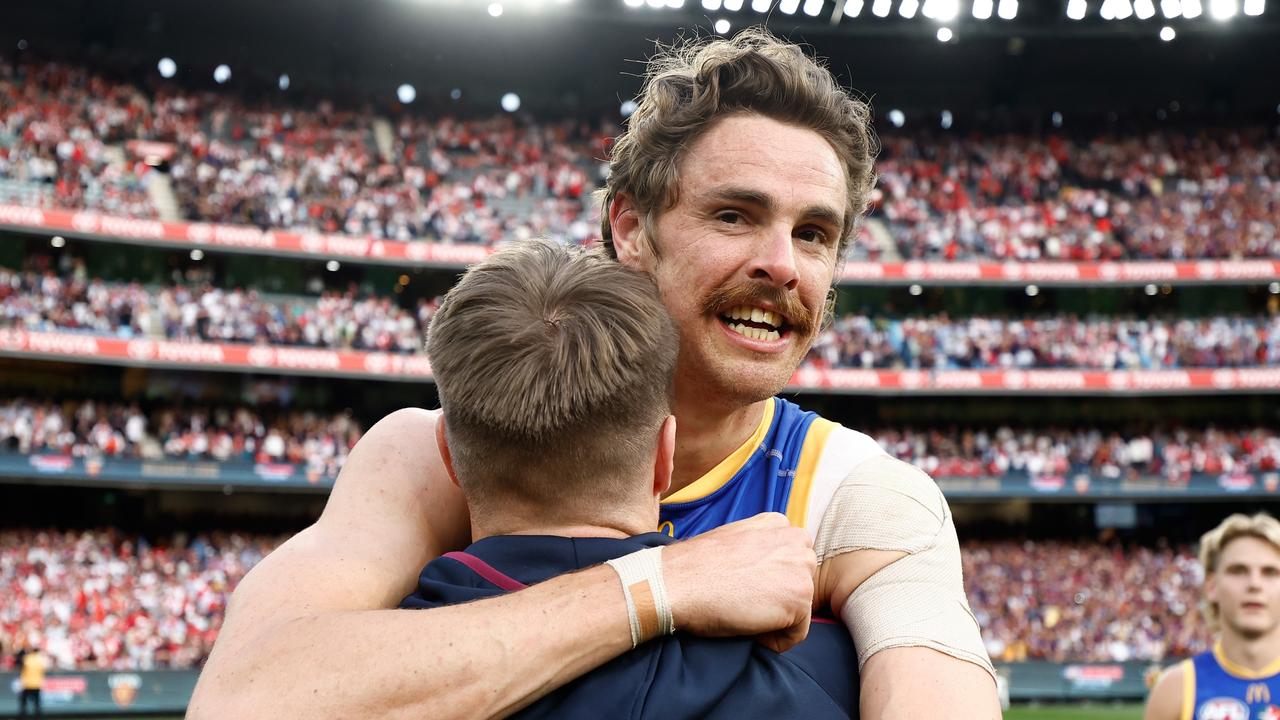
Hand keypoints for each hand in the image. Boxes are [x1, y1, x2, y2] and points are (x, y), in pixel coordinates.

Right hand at [661, 512, 815, 652]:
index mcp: (777, 524)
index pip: (791, 563)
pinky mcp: (799, 597)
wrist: (675, 582)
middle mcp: (795, 539)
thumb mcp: (734, 540)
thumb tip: (765, 572)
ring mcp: (800, 568)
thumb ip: (759, 548)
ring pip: (799, 609)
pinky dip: (774, 641)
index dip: (769, 583)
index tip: (744, 589)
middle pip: (800, 584)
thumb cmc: (695, 567)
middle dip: (777, 600)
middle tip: (744, 604)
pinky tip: (748, 628)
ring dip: (775, 620)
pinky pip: (796, 634)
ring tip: (744, 614)